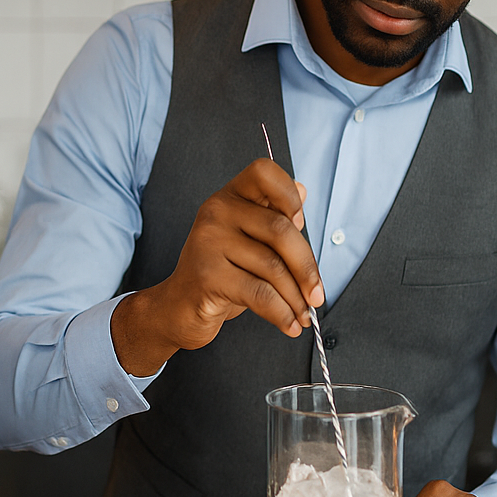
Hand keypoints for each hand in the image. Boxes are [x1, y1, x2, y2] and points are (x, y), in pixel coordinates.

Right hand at [111, 158, 324, 376]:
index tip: (299, 223)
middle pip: (280, 230)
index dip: (288, 195)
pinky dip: (282, 314)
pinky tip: (289, 325)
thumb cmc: (221, 274)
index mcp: (230, 197)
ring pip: (274, 267)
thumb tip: (302, 189)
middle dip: (307, 268)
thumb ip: (273, 216)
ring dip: (296, 299)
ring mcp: (208, 242)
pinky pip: (260, 294)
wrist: (179, 308)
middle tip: (317, 295)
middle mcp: (216, 212)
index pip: (263, 172)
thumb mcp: (248, 242)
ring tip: (304, 316)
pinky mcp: (207, 275)